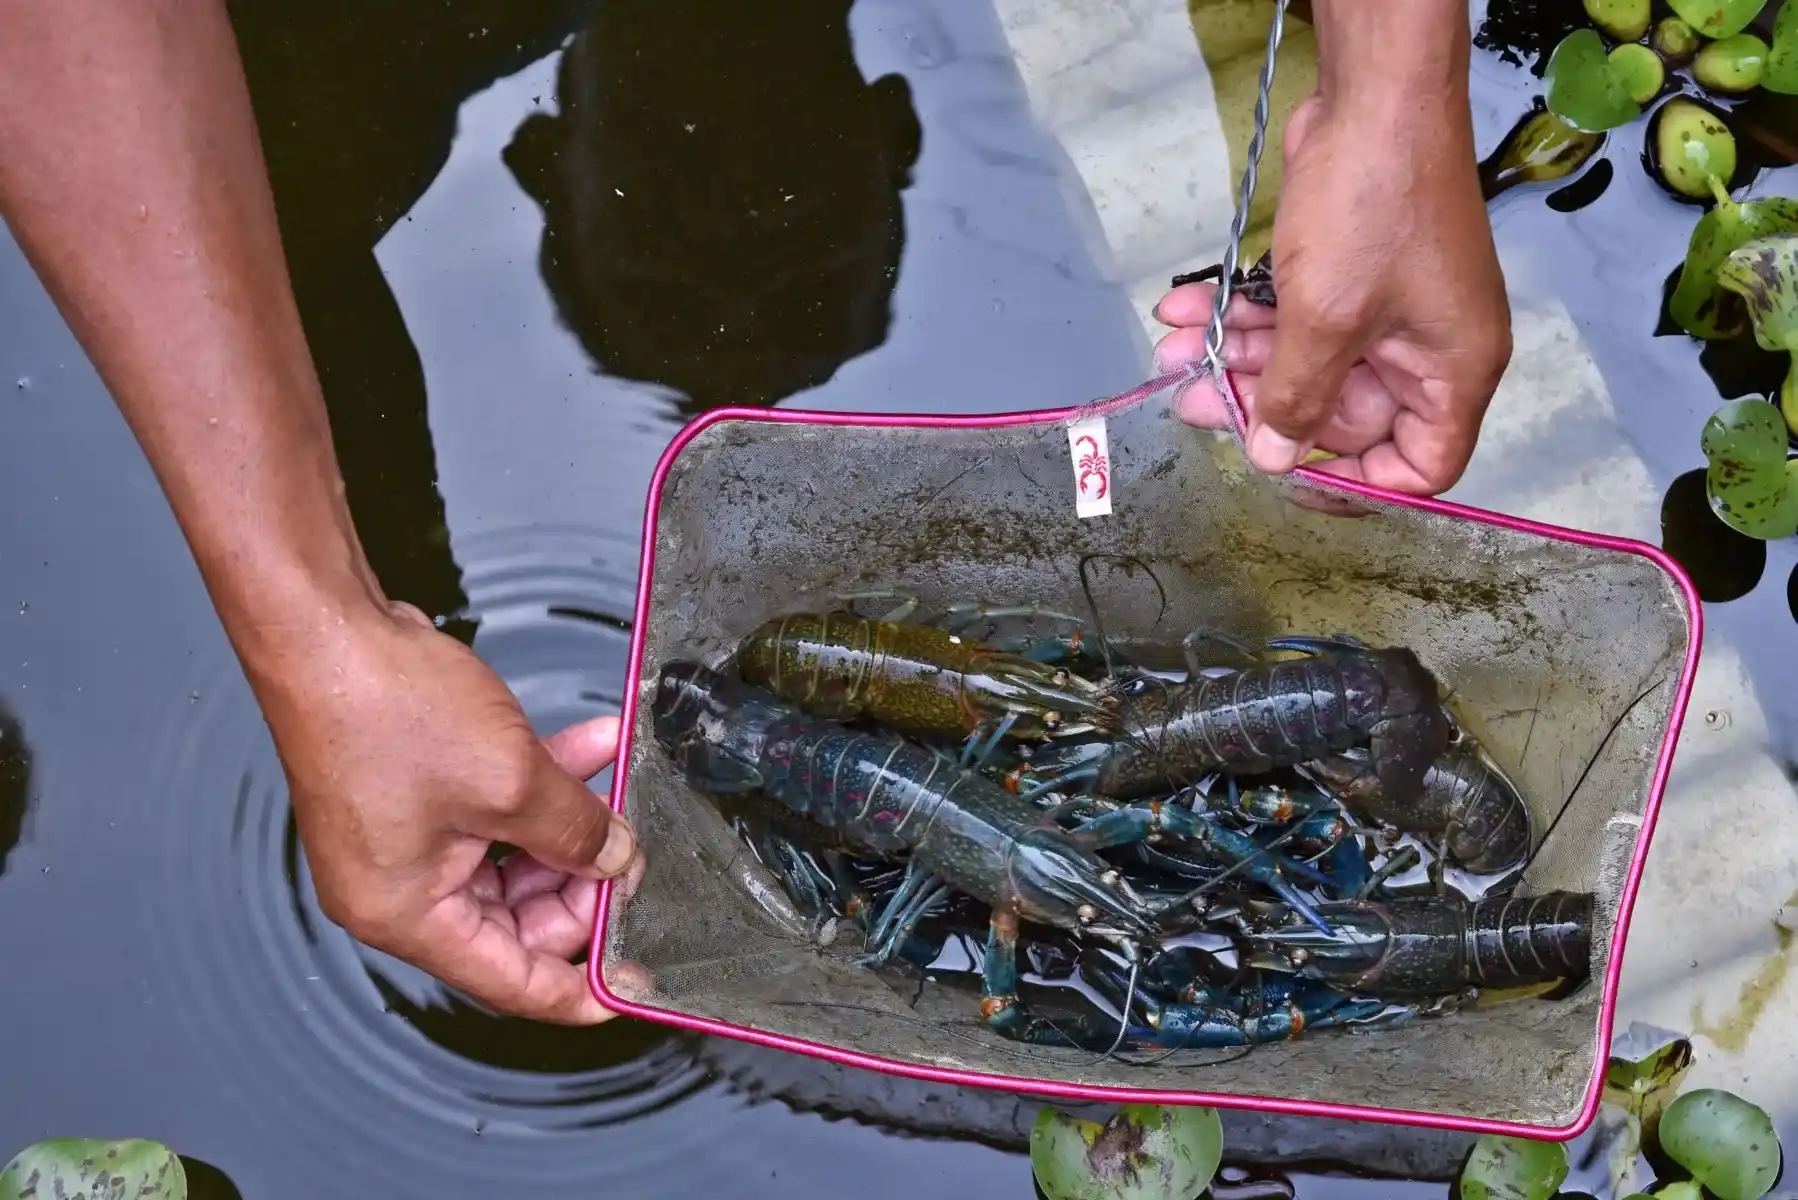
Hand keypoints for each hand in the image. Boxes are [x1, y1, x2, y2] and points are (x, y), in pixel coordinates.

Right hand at [256, 601, 648, 1023]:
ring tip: (620, 788)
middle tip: (634, 856)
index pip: (508, 981)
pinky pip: (494, 810)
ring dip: (569, 824)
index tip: (630, 984)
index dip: (577, 988)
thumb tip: (615, 860)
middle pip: (516, 921)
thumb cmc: (385, 708)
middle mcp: (396, 889)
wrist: (326, 627)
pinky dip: (541, 785)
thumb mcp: (512, 780)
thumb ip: (576, 831)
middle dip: (582, 885)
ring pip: (513, 858)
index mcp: (405, 914)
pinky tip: (593, 743)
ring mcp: (404, 840)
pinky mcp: (414, 794)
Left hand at [1153, 85, 1511, 496]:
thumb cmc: (1373, 208)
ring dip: (1238, 357)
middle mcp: (1427, 347)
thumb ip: (1297, 398)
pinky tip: (1189, 310)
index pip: (1420, 464)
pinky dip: (1247, 315)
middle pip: (1341, 413)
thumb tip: (1274, 459)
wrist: (1375, 96)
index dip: (1357, 482)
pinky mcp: (1351, 273)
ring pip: (1306, 361)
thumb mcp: (1327, 319)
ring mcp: (1388, 309)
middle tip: (1194, 400)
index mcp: (1452, 371)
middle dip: (1263, 405)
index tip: (1286, 471)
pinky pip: (1296, 316)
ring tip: (1173, 353)